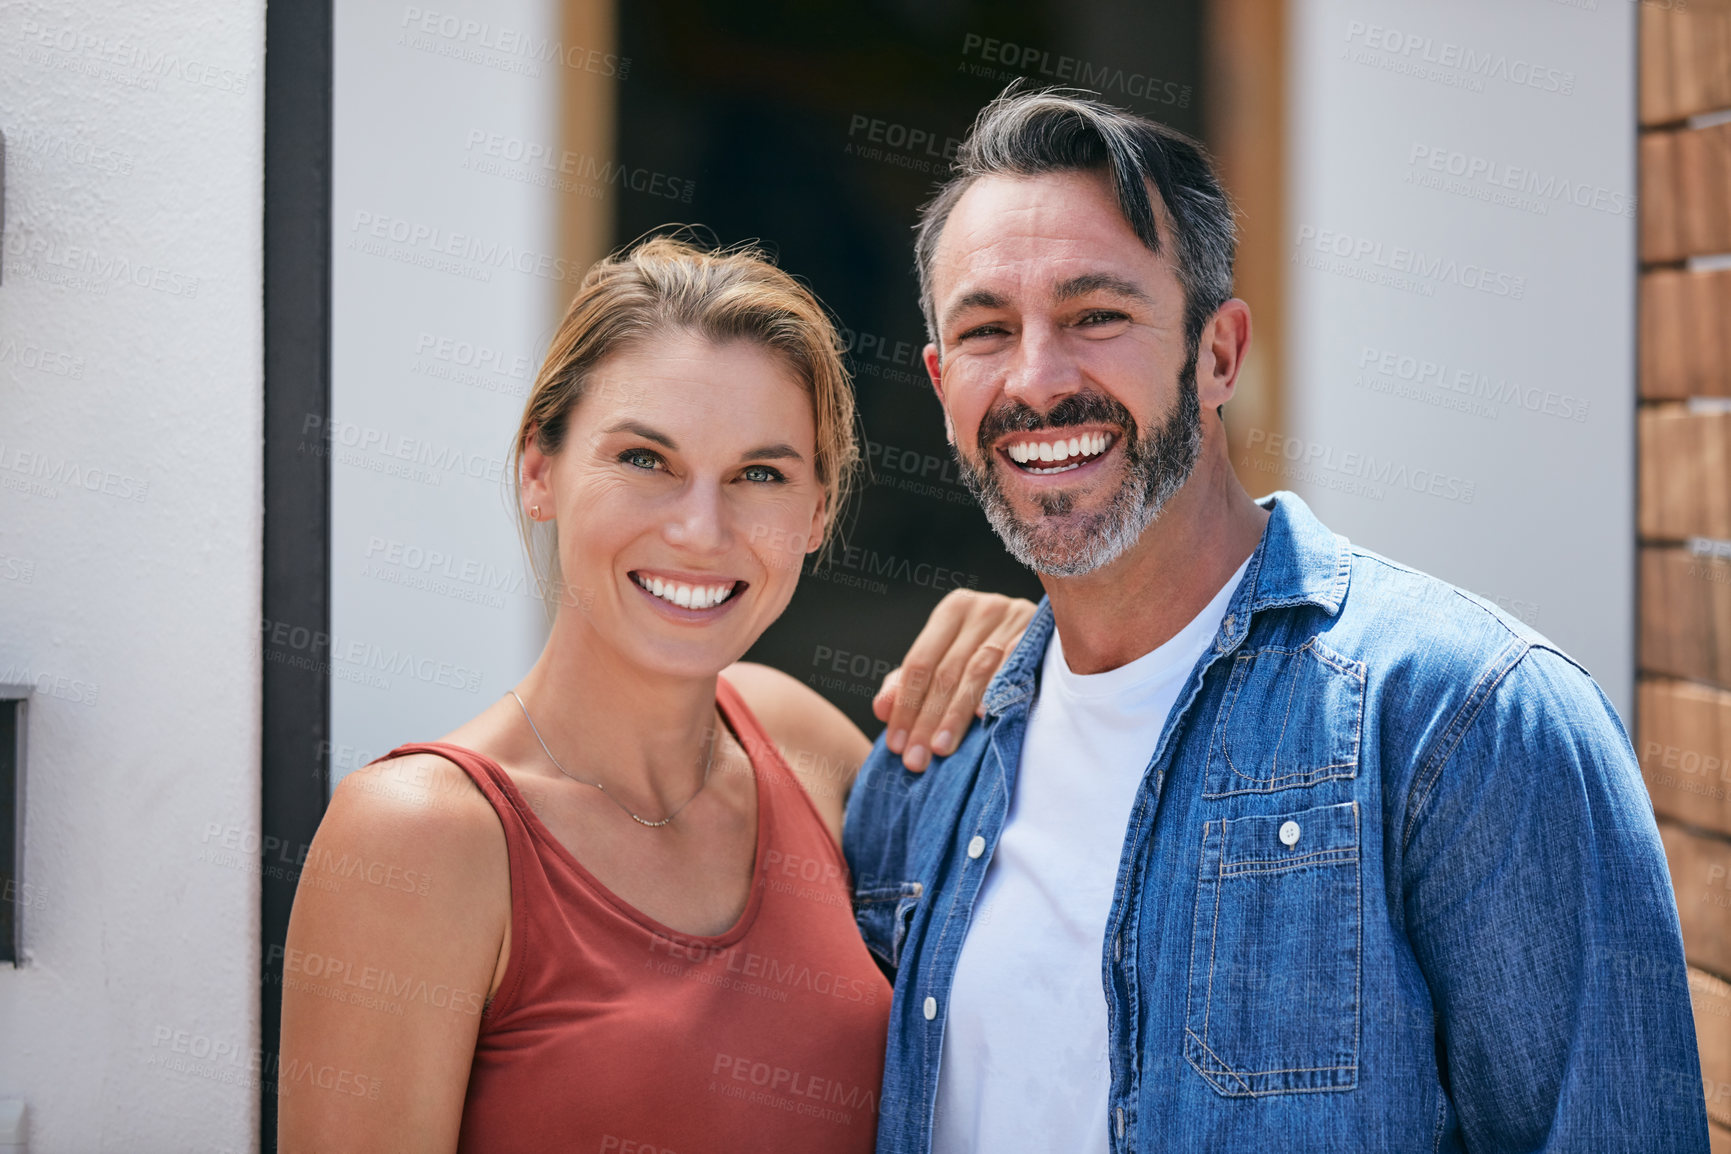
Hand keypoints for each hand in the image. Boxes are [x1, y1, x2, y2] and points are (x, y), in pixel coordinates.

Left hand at [873, 589, 1036, 771]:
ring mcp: (1012, 618)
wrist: (1053, 627)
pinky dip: (996, 691)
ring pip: (975, 673)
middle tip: (915, 759)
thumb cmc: (989, 649)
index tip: (896, 745)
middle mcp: (981, 609)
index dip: (905, 706)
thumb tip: (882, 708)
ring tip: (940, 748)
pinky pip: (1013, 665)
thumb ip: (910, 684)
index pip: (919, 663)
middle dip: (926, 719)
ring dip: (955, 714)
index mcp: (952, 611)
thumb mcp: (947, 658)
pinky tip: (983, 718)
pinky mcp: (1038, 633)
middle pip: (945, 672)